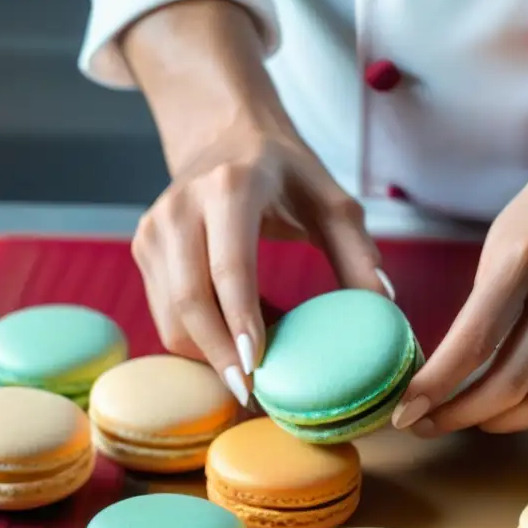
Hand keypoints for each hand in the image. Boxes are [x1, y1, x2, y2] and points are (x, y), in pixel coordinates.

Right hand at [133, 127, 391, 406]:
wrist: (225, 133)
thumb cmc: (287, 171)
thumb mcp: (332, 201)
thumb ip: (358, 252)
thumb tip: (384, 308)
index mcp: (230, 187)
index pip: (229, 266)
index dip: (239, 321)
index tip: (255, 368)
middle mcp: (181, 207)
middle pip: (189, 300)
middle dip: (217, 355)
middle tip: (251, 394)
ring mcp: (154, 228)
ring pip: (170, 315)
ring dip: (208, 352)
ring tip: (252, 368)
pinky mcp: (144, 247)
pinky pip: (165, 311)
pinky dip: (198, 337)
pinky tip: (233, 343)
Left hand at [392, 161, 527, 435]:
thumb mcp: (499, 246)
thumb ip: (480, 310)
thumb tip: (446, 379)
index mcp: (525, 258)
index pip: (474, 341)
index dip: (436, 387)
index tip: (405, 412)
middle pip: (511, 382)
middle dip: (461, 415)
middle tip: (430, 424)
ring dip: (500, 422)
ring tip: (472, 420)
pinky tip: (519, 410)